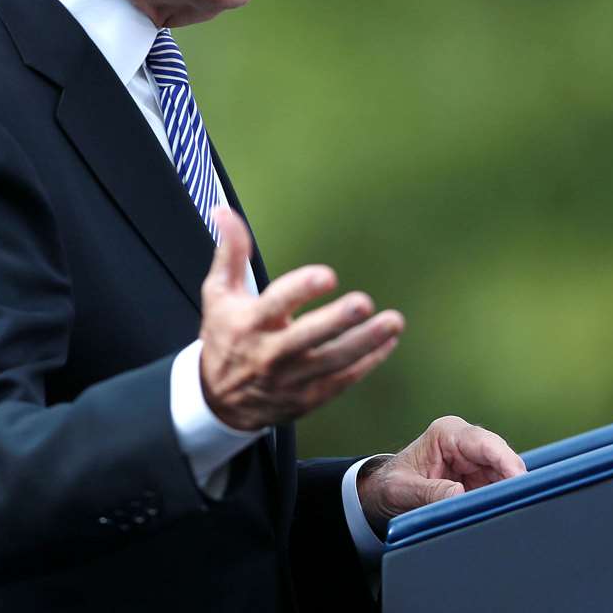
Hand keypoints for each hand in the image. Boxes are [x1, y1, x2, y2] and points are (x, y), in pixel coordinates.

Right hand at [199, 207, 404, 430]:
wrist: (218, 401)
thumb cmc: (224, 336)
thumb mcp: (218, 294)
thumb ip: (230, 252)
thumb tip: (224, 211)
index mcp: (250, 323)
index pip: (276, 303)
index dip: (301, 289)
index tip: (327, 275)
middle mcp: (270, 353)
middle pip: (306, 338)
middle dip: (336, 321)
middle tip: (364, 303)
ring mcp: (291, 379)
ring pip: (332, 362)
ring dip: (365, 342)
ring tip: (393, 322)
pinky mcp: (308, 398)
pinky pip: (342, 381)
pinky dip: (368, 363)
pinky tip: (388, 343)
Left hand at [357, 416, 526, 538]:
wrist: (384, 493)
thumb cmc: (392, 484)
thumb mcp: (404, 489)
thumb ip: (430, 492)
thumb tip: (459, 495)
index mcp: (446, 433)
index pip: (484, 443)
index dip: (506, 461)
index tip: (519, 480)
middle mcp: (466, 443)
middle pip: (501, 458)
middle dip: (513, 480)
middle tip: (522, 503)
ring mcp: (475, 461)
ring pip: (505, 475)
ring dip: (509, 493)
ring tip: (512, 513)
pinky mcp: (480, 479)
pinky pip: (499, 488)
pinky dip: (503, 501)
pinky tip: (506, 514)